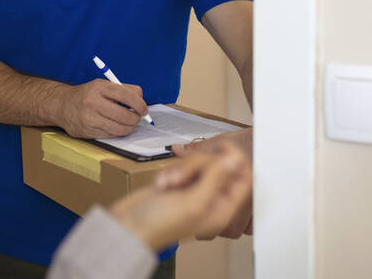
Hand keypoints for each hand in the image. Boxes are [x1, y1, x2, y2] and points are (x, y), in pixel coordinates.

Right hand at [57, 79, 147, 137]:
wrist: (62, 105)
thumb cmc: (88, 95)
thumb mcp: (102, 85)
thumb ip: (123, 91)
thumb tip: (142, 103)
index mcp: (99, 87)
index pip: (128, 96)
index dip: (140, 104)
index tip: (144, 110)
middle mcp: (93, 102)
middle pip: (125, 115)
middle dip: (136, 119)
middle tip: (137, 118)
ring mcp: (89, 118)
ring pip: (119, 128)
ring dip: (129, 128)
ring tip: (128, 124)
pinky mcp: (87, 131)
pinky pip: (110, 135)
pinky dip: (117, 132)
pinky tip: (116, 127)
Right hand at [109, 148, 251, 250]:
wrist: (128, 224)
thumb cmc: (159, 224)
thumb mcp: (194, 201)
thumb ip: (217, 179)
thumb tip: (235, 161)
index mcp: (221, 209)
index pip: (243, 179)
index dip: (235, 160)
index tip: (224, 147)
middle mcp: (211, 199)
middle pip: (218, 166)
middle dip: (197, 166)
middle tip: (181, 179)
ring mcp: (194, 190)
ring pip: (199, 163)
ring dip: (181, 169)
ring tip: (169, 183)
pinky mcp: (179, 184)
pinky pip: (183, 166)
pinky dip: (171, 171)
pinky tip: (162, 184)